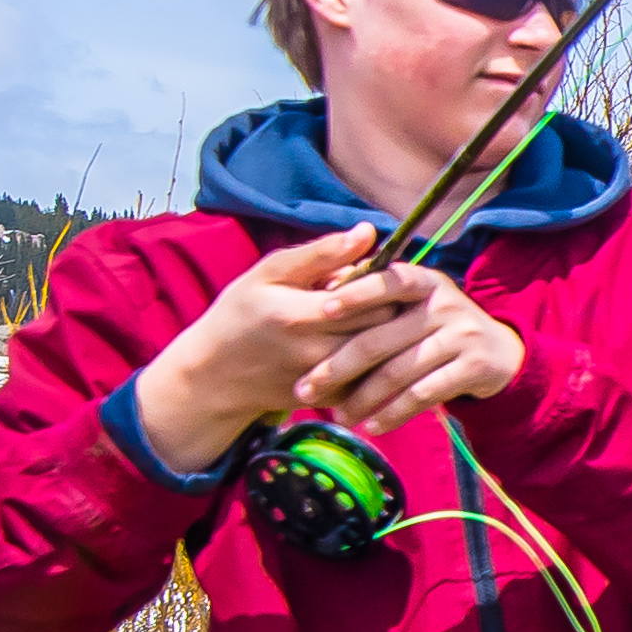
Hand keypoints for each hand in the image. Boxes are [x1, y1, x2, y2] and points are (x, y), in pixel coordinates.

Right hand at [125, 227, 501, 472]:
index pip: (371, 297)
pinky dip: (389, 363)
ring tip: (409, 319)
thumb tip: (369, 233)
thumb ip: (320, 255)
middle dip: (403, 309)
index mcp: (301, 314)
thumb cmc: (240, 312)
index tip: (402, 270)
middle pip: (385, 329)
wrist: (216, 374)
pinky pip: (376, 380)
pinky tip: (393, 347)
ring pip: (386, 358)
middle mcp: (317, 352)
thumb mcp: (269, 273)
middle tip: (414, 293)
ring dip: (403, 338)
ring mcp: (327, 380)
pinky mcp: (332, 398)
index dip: (394, 282)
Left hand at [298, 255, 525, 432]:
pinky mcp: (474, 368)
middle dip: (336, 368)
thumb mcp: (417, 301)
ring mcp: (462, 336)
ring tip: (338, 417)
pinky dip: (393, 414)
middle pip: (379, 339)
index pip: (387, 281)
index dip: (355, 294)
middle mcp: (444, 304)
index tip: (322, 311)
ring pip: (398, 372)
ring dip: (362, 399)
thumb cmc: (439, 326)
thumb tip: (323, 290)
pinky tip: (373, 427)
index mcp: (425, 281)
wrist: (502, 353)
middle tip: (305, 390)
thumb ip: (380, 296)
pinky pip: (423, 395)